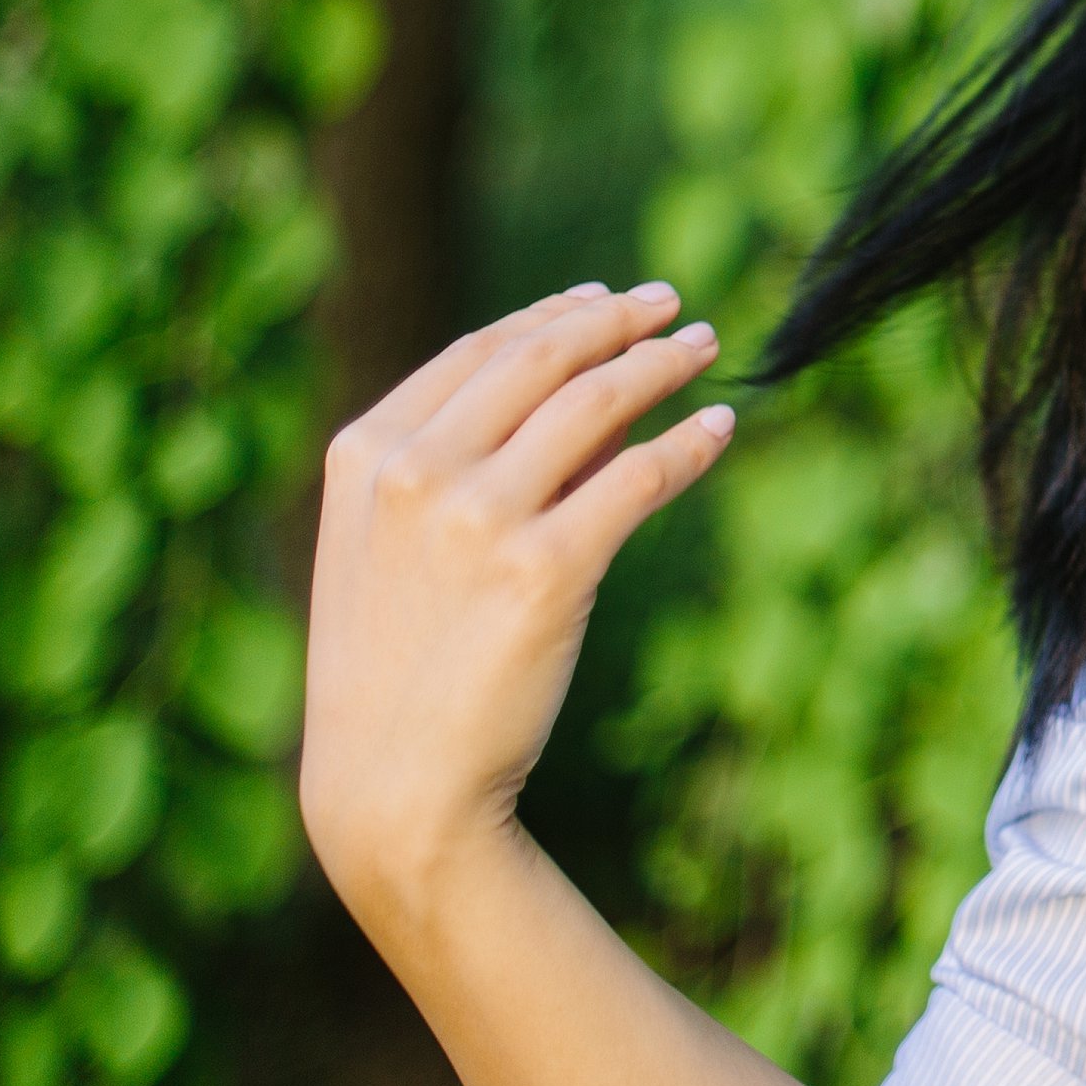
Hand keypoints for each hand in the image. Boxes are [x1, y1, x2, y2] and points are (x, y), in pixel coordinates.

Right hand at [302, 282, 736, 933]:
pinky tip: (719, 430)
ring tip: (706, 347)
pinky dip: (689, 445)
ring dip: (663, 362)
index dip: (551, 314)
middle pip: (543, 358)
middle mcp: (417, 472)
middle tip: (672, 305)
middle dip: (618, 320)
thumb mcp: (392, 548)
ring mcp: (479, 518)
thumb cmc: (398, 669)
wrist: (394, 786)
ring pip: (598, 402)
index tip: (604, 300)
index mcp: (366, 453)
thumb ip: (462, 466)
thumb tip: (589, 398)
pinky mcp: (546, 570)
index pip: (479, 351)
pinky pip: (639, 478)